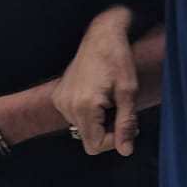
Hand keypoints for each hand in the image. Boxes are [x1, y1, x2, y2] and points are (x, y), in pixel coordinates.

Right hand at [53, 9, 139, 156]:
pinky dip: (88, 113)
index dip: (114, 141)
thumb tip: (126, 151)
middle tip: (121, 110)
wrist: (100, 36)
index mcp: (83, 107)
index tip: (126, 125)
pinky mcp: (58, 95)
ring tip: (110, 100)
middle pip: (88, 138)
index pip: (94, 146)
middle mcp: (67, 106)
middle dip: (108, 131)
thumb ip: (126, 123)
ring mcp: (60, 100)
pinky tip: (97, 95)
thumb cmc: (118, 60)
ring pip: (82, 128)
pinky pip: (74, 116)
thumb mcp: (128, 91)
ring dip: (99, 121)